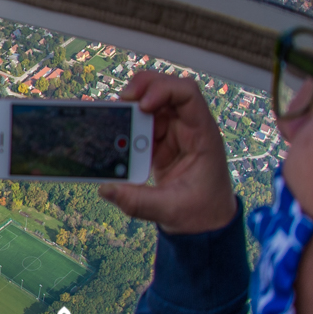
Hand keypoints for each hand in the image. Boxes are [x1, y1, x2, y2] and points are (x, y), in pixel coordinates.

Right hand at [98, 71, 235, 234]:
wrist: (206, 223)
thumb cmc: (201, 213)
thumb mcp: (170, 210)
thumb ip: (137, 201)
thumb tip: (106, 188)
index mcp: (202, 136)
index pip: (187, 95)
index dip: (163, 90)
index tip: (141, 104)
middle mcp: (188, 128)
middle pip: (166, 90)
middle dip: (140, 90)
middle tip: (119, 103)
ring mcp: (173, 133)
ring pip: (150, 104)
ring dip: (130, 107)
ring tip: (109, 116)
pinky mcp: (159, 143)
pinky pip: (140, 123)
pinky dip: (124, 124)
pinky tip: (112, 132)